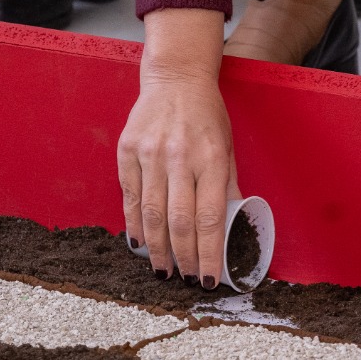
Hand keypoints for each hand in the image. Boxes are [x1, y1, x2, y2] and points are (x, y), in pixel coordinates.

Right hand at [118, 8, 240, 286]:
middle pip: (179, 222)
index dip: (209, 253)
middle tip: (187, 280)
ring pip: (152, 214)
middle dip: (184, 258)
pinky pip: (131, 197)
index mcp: (211, 158)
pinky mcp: (127, 150)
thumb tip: (233, 228)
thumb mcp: (228, 148)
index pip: (210, 218)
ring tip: (164, 270)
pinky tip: (141, 243)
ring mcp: (149, 153)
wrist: (175, 78)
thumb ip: (228, 187)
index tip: (210, 278)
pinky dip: (135, 224)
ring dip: (158, 249)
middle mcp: (179, 156)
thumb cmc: (207, 116)